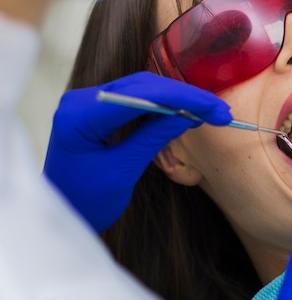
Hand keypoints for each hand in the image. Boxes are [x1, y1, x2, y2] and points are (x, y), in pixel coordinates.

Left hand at [43, 72, 231, 233]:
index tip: (215, 110)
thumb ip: (153, 138)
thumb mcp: (123, 172)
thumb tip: (190, 115)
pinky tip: (186, 112)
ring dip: (178, 98)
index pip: (140, 95)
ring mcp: (90, 102)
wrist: (62, 213)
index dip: (183, 99)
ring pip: (143, 88)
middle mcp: (82, 101)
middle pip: (144, 85)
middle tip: (220, 112)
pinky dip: (164, 104)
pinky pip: (137, 98)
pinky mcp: (100, 109)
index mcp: (80, 117)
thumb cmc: (84, 202)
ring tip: (210, 112)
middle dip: (185, 96)